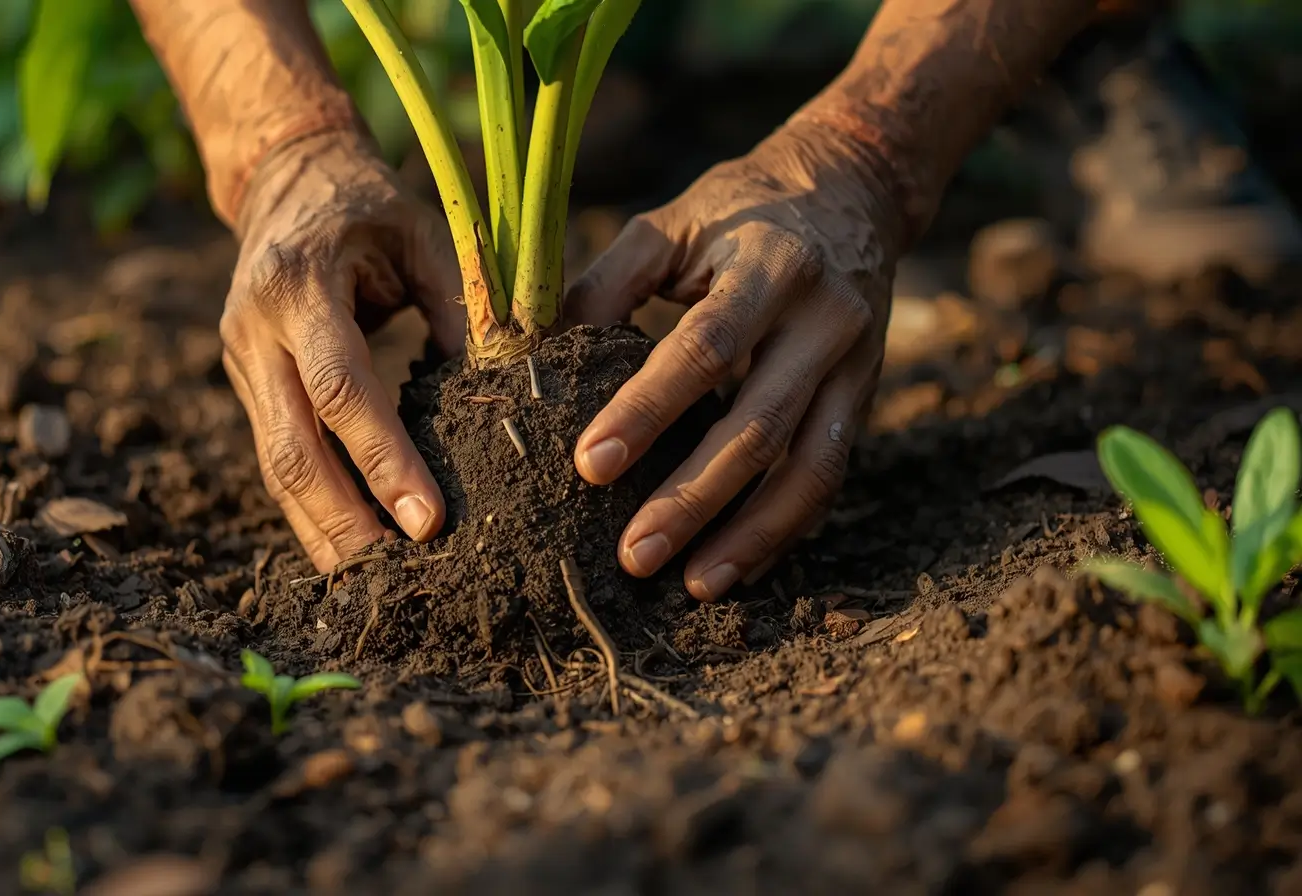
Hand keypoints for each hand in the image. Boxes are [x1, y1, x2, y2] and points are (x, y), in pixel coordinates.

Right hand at [222, 131, 464, 570]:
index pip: (342, 390)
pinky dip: (312, 508)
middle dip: (344, 522)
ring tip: (371, 585)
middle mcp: (255, 331)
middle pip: (293, 450)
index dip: (384, 459)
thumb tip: (508, 386)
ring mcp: (240, 363)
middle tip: (397, 579)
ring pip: (275, 468)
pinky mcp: (245, 385)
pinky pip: (277, 459)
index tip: (429, 522)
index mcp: (300, 286)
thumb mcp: (423, 233)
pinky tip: (349, 547)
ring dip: (321, 531)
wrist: (282, 180)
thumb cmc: (368, 205)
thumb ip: (463, 304)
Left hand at [569, 118, 906, 599]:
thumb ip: (608, 283)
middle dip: (694, 499)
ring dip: (751, 535)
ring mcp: (857, 365)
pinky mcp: (867, 398)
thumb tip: (535, 352)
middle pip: (760, 426)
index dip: (647, 411)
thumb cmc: (741, 208)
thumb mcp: (673, 222)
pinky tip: (740, 568)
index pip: (704, 348)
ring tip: (692, 585)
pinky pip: (829, 476)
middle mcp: (824, 320)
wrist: (857, 190)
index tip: (587, 466)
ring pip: (810, 468)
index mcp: (770, 265)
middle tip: (634, 556)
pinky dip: (786, 529)